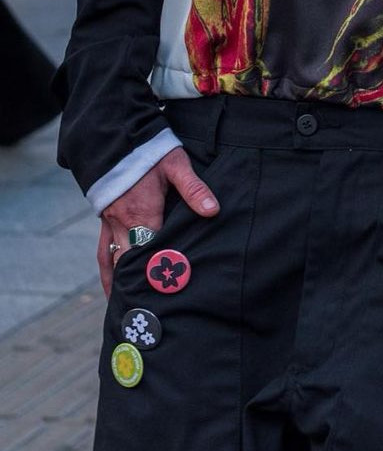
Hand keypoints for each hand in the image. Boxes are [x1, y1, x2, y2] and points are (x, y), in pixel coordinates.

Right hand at [98, 147, 219, 296]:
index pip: (153, 251)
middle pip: (132, 263)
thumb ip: (194, 189)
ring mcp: (110, 224)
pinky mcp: (105, 220)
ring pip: (115, 262)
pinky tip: (112, 288)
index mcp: (142, 213)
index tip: (173, 295)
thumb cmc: (150, 151)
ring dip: (122, 285)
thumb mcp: (177, 165)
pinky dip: (108, 272)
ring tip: (130, 309)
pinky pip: (103, 253)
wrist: (116, 137)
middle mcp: (123, 223)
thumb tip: (212, 211)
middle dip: (143, 285)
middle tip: (155, 313)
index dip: (162, 272)